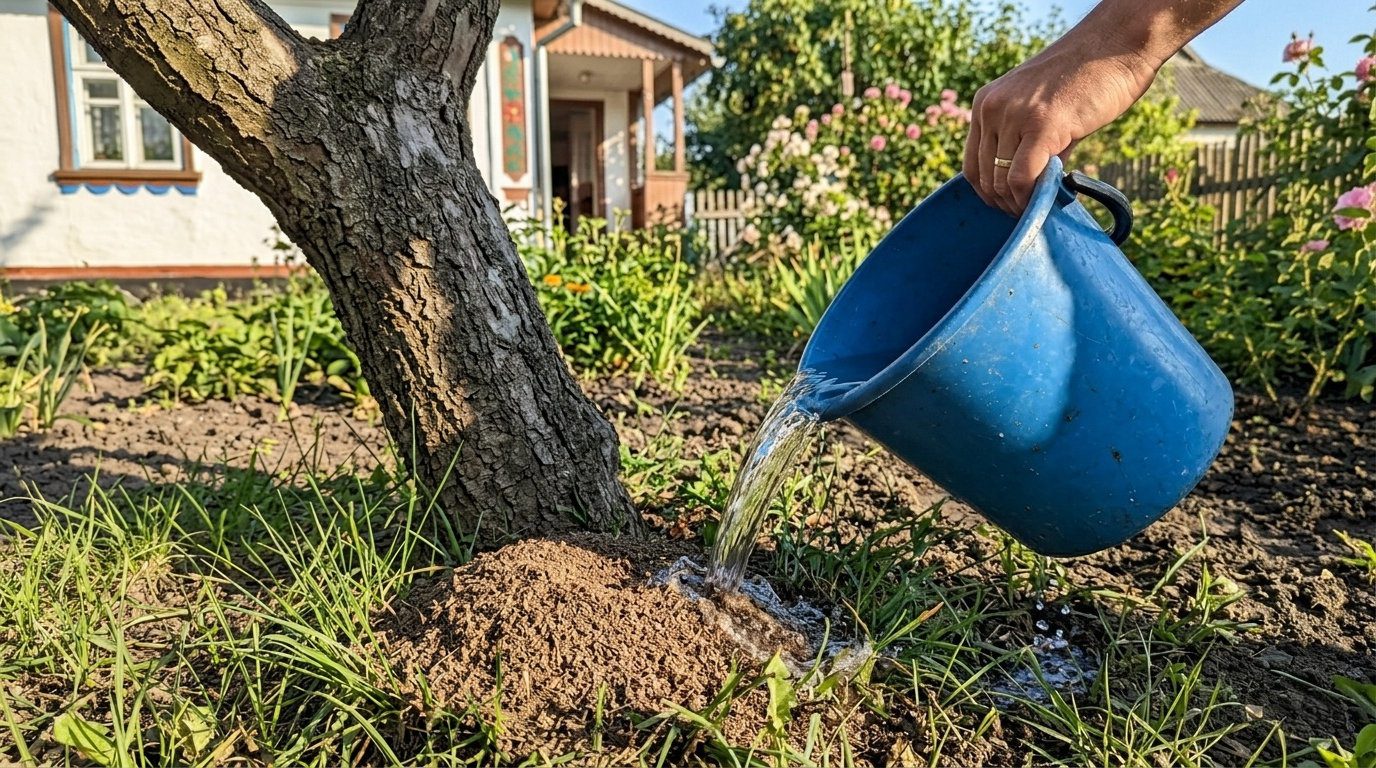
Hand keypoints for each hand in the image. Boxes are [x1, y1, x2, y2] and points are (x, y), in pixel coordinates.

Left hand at [963, 43, 1157, 214]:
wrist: (1117, 47)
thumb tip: (1026, 191)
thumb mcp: (1041, 111)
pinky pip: (1022, 178)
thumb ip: (1028, 146)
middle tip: (1028, 213)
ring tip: (1040, 207)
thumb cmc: (1086, 80)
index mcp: (986, 103)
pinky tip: (1047, 200)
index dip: (989, 193)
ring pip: (1001, 181)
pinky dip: (1030, 198)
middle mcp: (992, 108)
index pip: (972, 164)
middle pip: (985, 177)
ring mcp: (1014, 115)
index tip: (1010, 205)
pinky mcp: (1041, 125)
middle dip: (1005, 203)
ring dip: (1019, 204)